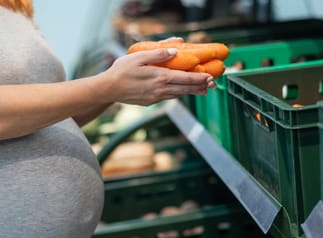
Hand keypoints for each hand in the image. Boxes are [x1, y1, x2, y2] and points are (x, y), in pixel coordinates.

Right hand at [100, 48, 214, 105]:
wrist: (108, 89)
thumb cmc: (121, 70)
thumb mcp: (138, 57)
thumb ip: (158, 53)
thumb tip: (176, 50)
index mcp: (160, 77)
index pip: (185, 79)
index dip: (199, 79)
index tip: (211, 78)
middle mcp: (160, 90)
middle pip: (185, 89)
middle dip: (200, 87)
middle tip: (213, 86)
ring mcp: (156, 97)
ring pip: (178, 95)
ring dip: (191, 92)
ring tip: (203, 91)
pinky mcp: (150, 102)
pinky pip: (168, 97)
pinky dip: (178, 94)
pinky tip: (182, 92)